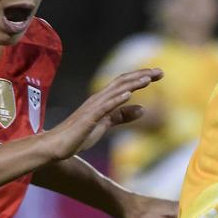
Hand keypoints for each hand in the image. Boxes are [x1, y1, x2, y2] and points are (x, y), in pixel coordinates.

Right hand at [46, 68, 162, 157]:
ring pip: (115, 91)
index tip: (158, 73)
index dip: (141, 77)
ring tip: (148, 78)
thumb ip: (122, 116)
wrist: (57, 146)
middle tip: (160, 71)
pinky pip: (104, 107)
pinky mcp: (88, 119)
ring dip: (132, 84)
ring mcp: (92, 108)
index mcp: (103, 100)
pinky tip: (128, 95)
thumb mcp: (106, 124)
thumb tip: (143, 109)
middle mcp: (98, 99)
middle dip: (141, 75)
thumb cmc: (79, 135)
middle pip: (122, 82)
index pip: (124, 84)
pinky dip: (116, 100)